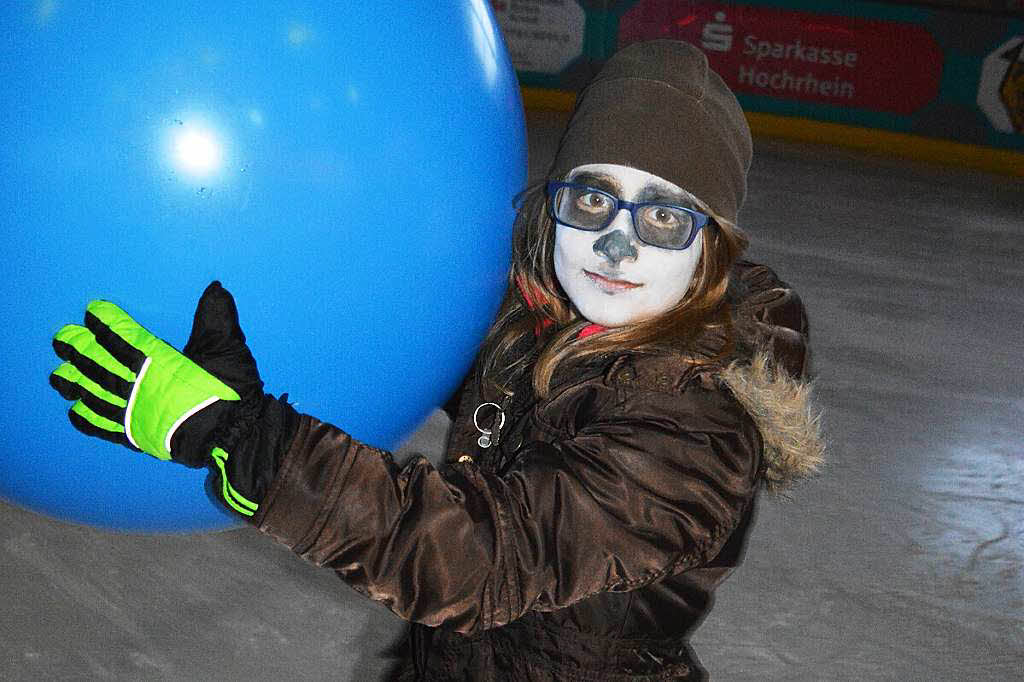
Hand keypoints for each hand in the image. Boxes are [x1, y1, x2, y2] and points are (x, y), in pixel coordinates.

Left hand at [50, 282, 273, 515]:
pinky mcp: (137, 436)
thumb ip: (216, 318)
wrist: (231, 438)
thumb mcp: (228, 349)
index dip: (106, 323)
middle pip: (100, 364)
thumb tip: (215, 288)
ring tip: (57, 374)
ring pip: (95, 394)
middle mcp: (138, 386)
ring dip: (74, 383)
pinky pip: (104, 427)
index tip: (92, 312)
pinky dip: (87, 420)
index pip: (124, 338)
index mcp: (158, 362)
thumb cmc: (230, 393)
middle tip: (61, 338)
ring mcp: (134, 413)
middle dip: (79, 350)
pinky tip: (74, 412)